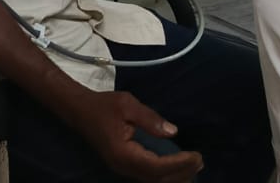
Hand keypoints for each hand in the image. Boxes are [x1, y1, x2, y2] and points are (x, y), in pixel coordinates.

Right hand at [65, 91, 203, 182]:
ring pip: (153, 181)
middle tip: (200, 161)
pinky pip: (148, 176)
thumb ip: (150, 119)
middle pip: (157, 179)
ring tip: (194, 167)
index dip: (179, 164)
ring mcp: (122, 168)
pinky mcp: (124, 166)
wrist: (80, 111)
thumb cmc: (104, 106)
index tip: (196, 155)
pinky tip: (178, 169)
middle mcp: (123, 166)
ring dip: (175, 177)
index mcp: (123, 153)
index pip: (156, 166)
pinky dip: (165, 175)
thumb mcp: (127, 104)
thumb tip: (173, 132)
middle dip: (181, 173)